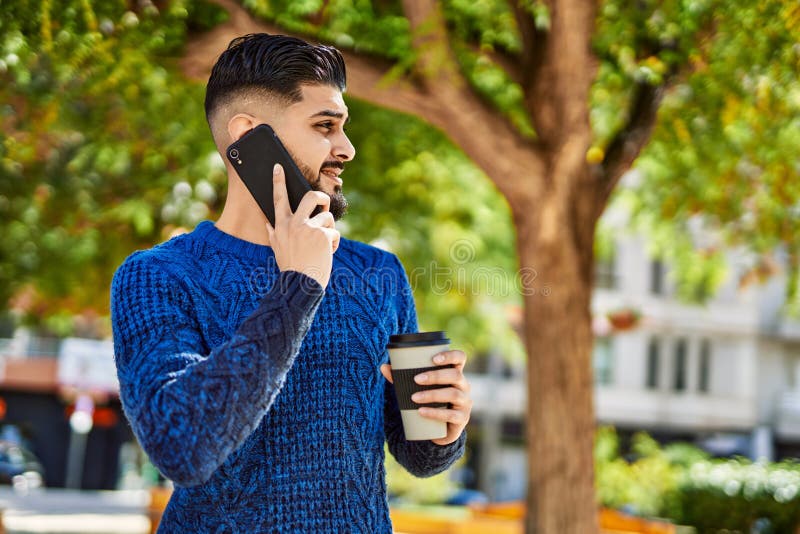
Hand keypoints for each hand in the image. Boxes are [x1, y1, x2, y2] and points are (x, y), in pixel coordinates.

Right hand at [266, 164, 339, 286]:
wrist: (301, 284)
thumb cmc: (291, 267)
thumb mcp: (277, 249)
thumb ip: (274, 234)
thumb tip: (267, 223)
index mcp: (281, 225)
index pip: (279, 198)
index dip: (279, 181)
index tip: (279, 167)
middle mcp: (294, 224)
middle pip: (311, 197)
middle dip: (321, 197)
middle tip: (324, 204)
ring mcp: (309, 228)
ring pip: (327, 217)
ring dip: (329, 230)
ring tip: (324, 245)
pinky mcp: (323, 235)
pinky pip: (335, 233)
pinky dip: (334, 243)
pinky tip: (328, 253)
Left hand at [380, 350, 471, 445]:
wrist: (439, 430)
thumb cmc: (430, 402)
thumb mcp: (418, 388)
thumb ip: (402, 378)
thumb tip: (384, 366)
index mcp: (455, 373)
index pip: (460, 358)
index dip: (450, 355)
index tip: (434, 358)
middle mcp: (463, 385)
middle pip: (455, 375)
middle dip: (435, 376)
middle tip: (416, 379)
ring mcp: (464, 402)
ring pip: (453, 394)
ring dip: (432, 394)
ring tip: (414, 398)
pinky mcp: (462, 419)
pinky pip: (451, 415)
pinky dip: (435, 413)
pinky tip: (421, 412)